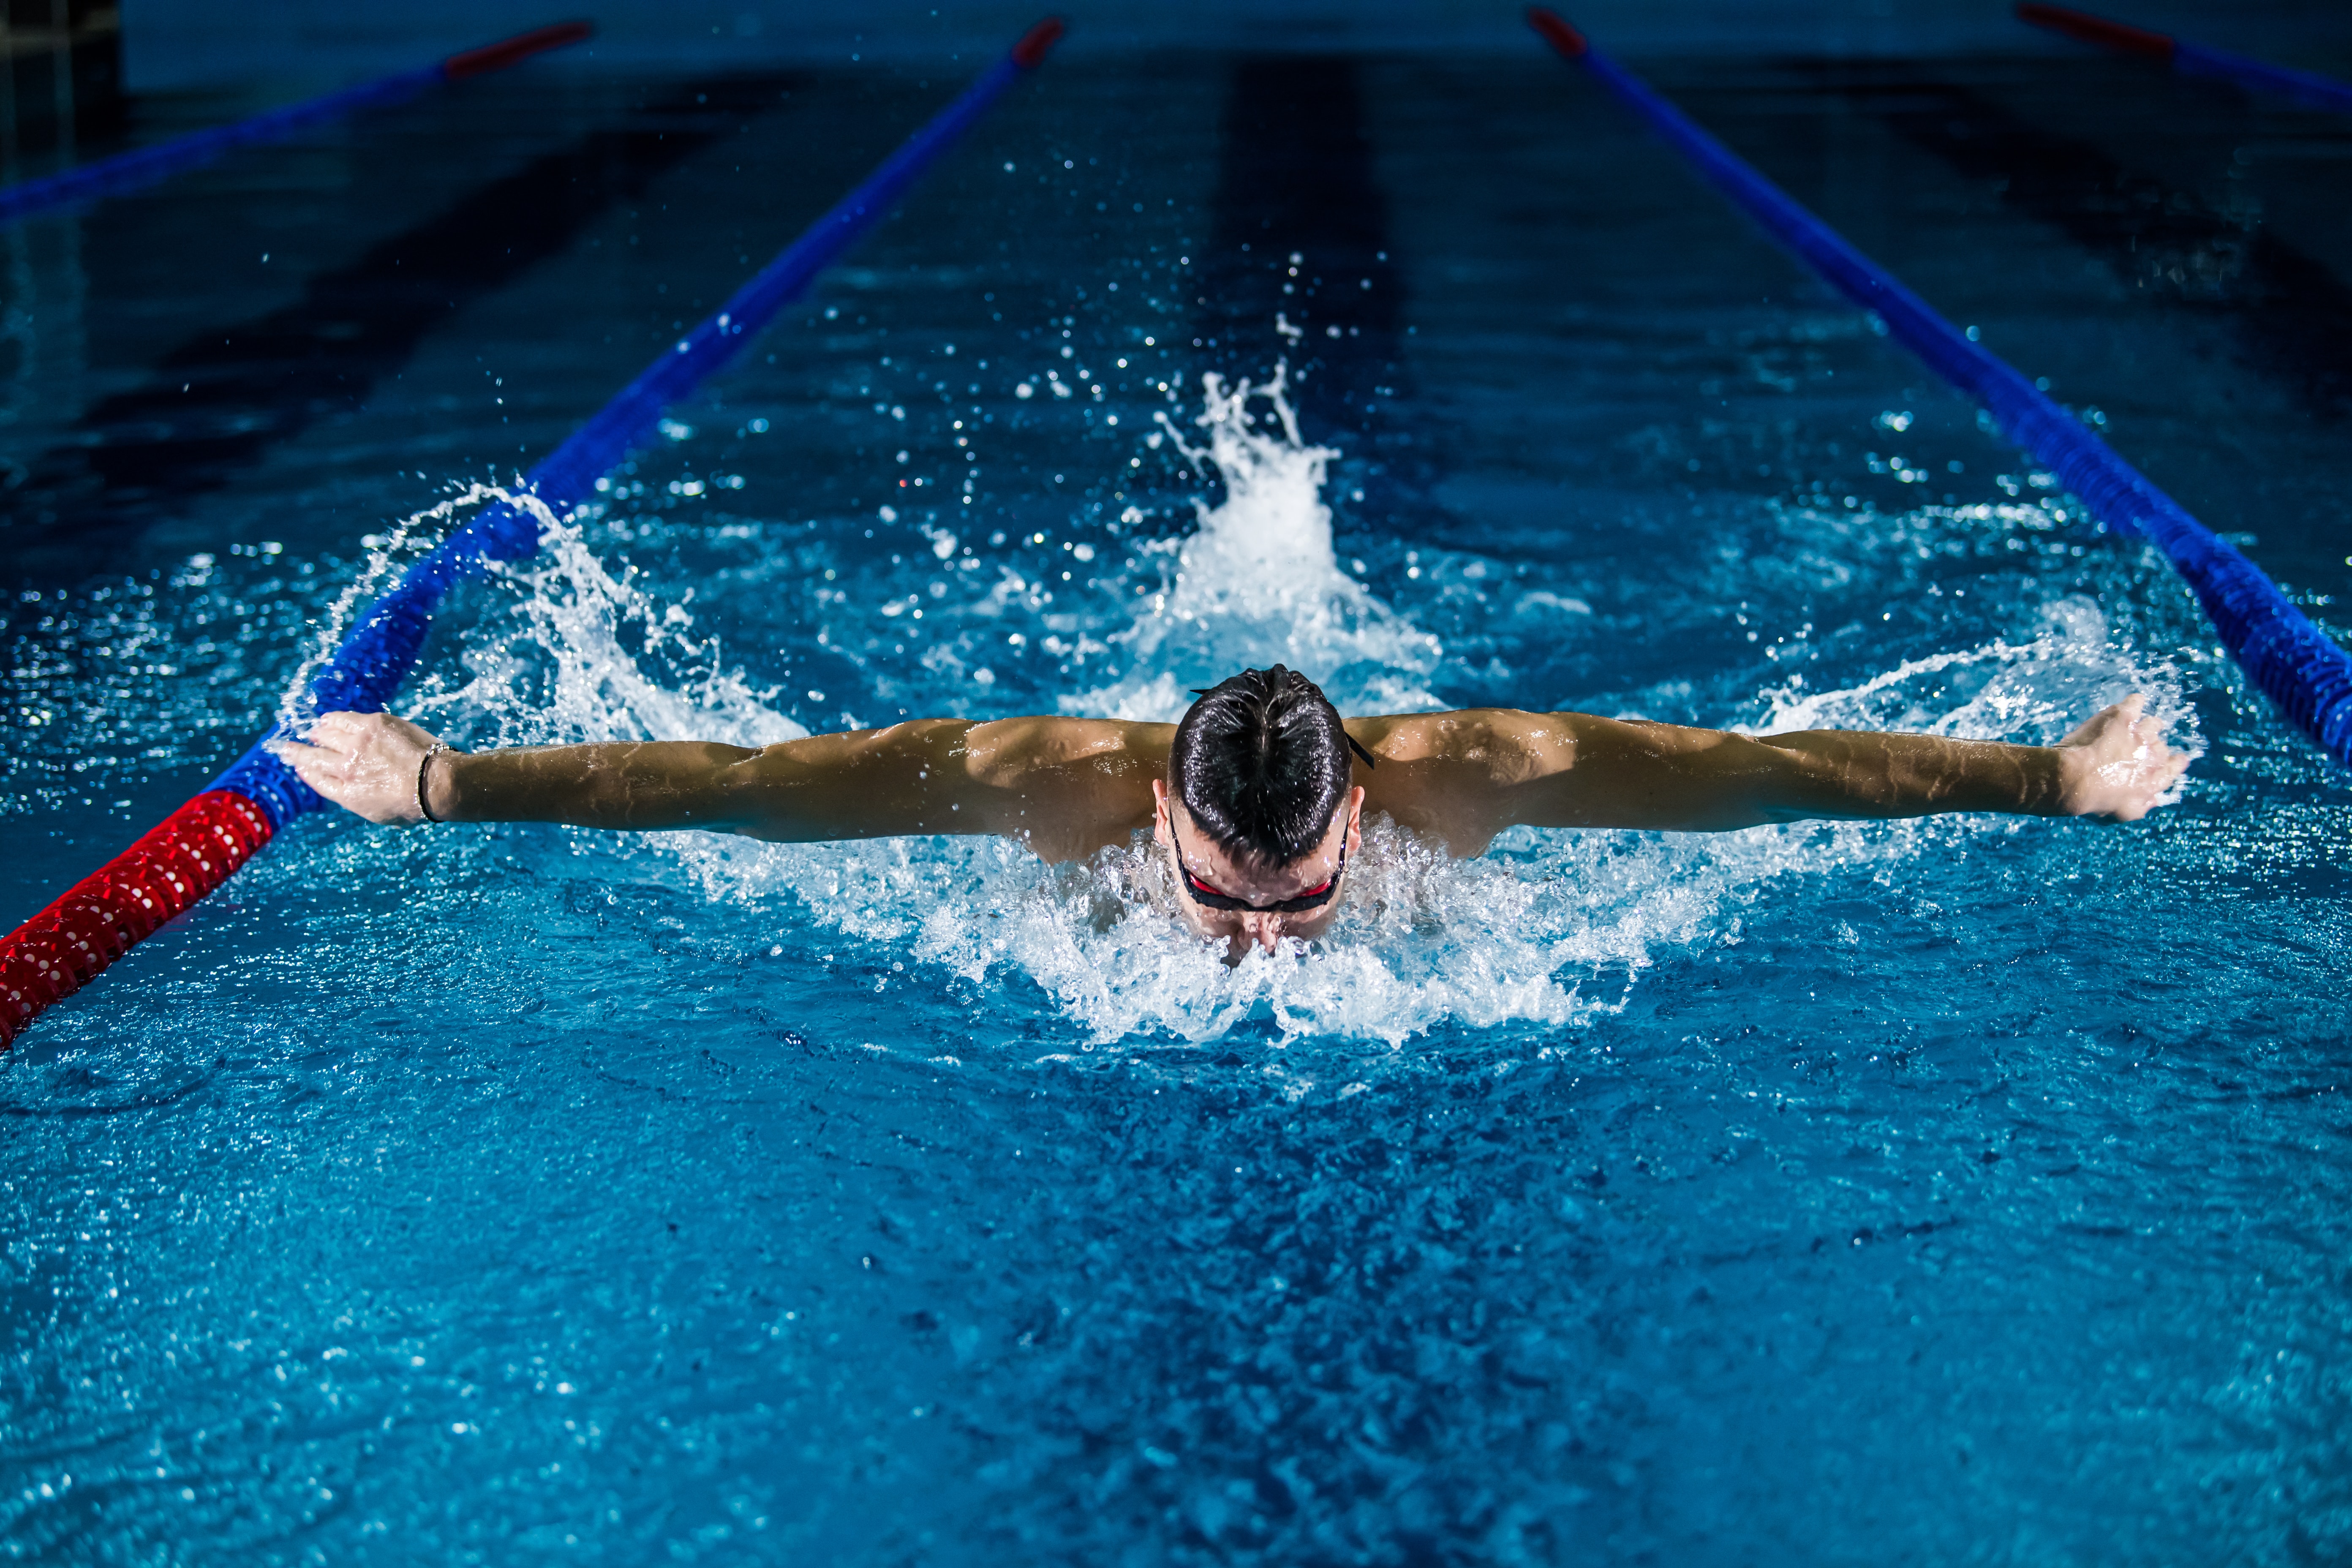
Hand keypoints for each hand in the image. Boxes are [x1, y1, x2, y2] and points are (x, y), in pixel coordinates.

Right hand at [274, 711, 451, 824]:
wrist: (438, 782)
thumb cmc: (415, 803)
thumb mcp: (378, 813)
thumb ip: (354, 797)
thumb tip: (339, 785)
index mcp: (347, 793)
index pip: (317, 779)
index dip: (306, 770)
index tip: (299, 765)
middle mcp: (346, 768)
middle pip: (312, 757)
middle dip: (297, 752)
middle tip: (287, 748)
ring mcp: (357, 744)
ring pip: (325, 734)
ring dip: (317, 734)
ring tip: (314, 732)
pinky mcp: (371, 724)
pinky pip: (342, 719)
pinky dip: (332, 720)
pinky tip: (328, 719)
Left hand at [2053, 694, 2188, 820]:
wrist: (2073, 779)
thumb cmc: (2094, 800)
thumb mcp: (2121, 814)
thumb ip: (2142, 806)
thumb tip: (2154, 799)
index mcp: (2154, 781)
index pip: (2173, 769)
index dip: (2174, 763)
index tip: (2177, 759)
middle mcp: (2153, 756)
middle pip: (2160, 746)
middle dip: (2151, 746)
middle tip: (2136, 747)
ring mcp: (2140, 735)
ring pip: (2153, 724)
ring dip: (2145, 725)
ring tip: (2134, 726)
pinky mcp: (2123, 717)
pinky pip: (2136, 702)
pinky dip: (2135, 702)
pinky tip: (2133, 702)